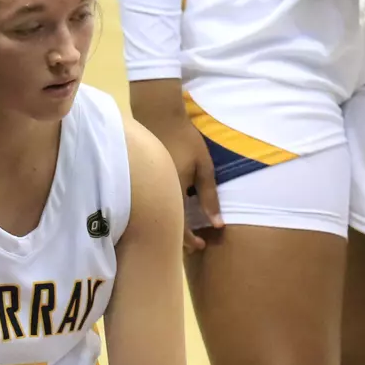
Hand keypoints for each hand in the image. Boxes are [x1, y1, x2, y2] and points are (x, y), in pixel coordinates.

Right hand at [129, 79, 221, 253]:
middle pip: (167, 225)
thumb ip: (209, 195)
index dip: (190, 240)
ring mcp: (148, 188)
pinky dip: (166, 210)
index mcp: (172, 194)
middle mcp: (157, 195)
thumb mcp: (203, 167)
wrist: (160, 118)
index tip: (202, 246)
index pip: (179, 227)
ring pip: (160, 214)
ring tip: (188, 233)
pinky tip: (175, 211)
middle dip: (181, 238)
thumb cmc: (186, 140)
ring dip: (173, 225)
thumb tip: (218, 223)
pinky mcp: (146, 182)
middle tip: (196, 246)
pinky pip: (156, 202)